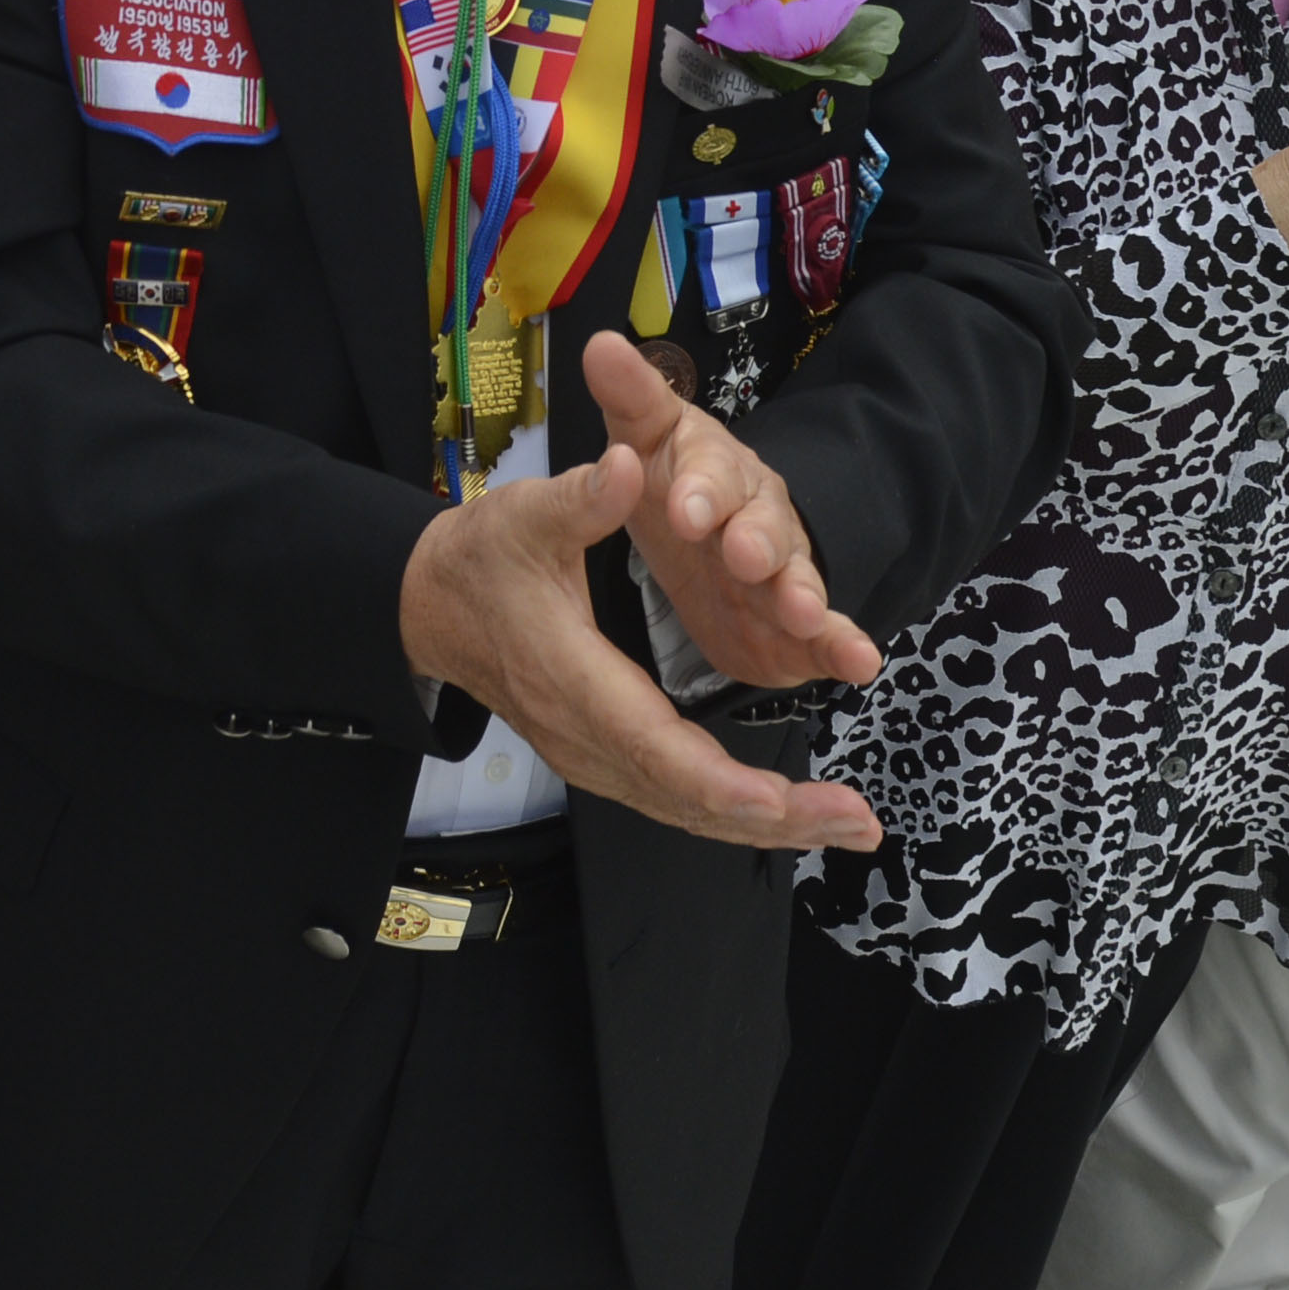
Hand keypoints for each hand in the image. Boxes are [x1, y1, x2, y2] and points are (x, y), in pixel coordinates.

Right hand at [395, 436, 880, 850]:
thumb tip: (622, 466)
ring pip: (687, 807)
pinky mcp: (603, 756)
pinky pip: (676, 796)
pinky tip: (789, 810)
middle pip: (685, 797)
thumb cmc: (482, 561)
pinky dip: (736, 809)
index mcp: (572, 679)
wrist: (431, 608)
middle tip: (857, 822)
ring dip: (771, 821)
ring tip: (847, 823)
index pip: (652, 745)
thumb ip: (577, 498)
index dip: (718, 780)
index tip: (779, 798)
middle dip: (776, 816)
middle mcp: (585, 735)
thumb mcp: (522, 516)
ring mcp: (593, 755)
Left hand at [586, 330, 872, 692]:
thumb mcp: (643, 438)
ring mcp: (783, 569)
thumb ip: (629, 398)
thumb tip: (602, 344)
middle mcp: (759, 514)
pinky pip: (825, 635)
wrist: (703, 545)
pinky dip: (844, 647)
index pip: (711, 471)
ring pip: (797, 578)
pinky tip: (862, 661)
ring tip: (804, 613)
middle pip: (764, 524)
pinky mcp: (796, 624)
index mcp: (715, 468)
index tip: (687, 509)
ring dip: (803, 594)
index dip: (702, 488)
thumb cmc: (671, 481)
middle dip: (757, 540)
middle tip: (745, 556)